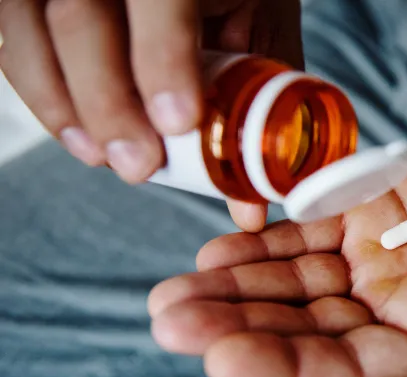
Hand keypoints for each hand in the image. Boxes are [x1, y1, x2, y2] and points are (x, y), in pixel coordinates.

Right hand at [0, 0, 300, 184]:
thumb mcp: (260, 29)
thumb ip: (259, 100)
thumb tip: (247, 205)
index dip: (163, 58)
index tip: (178, 122)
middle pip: (81, 17)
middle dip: (106, 102)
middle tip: (139, 164)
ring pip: (31, 30)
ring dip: (62, 106)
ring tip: (103, 157)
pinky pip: (13, 42)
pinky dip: (40, 94)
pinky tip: (75, 133)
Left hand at [147, 113, 406, 376]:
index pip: (351, 368)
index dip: (288, 365)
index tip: (224, 357)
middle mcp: (396, 309)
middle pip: (305, 327)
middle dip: (238, 326)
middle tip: (172, 320)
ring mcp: (377, 261)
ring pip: (294, 283)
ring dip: (235, 288)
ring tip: (175, 291)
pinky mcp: (369, 213)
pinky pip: (306, 233)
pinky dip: (263, 242)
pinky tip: (217, 251)